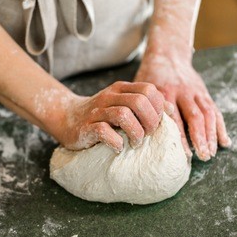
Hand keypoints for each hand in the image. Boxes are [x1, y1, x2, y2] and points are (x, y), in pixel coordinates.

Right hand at [54, 81, 172, 152]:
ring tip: (136, 143)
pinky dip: (116, 142)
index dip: (159, 107)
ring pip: (124, 115)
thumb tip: (170, 110)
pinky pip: (104, 132)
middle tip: (148, 134)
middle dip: (150, 121)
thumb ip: (144, 104)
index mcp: (121, 89)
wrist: (66, 118)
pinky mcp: (87, 127)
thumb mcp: (122, 104)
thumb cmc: (100, 114)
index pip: (149, 89)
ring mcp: (97, 111)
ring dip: (136, 132)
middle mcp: (109, 97)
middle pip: (139, 101)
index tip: (157, 122)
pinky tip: (118, 148)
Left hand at [135, 54, 230, 160]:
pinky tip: (224, 142)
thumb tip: (138, 134)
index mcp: (165, 92)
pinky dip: (220, 126)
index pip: (174, 118)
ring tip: (212, 153)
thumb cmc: (150, 76)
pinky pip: (214, 110)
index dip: (180, 137)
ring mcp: (195, 92)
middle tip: (203, 156)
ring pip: (207, 114)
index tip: (184, 154)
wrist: (167, 55)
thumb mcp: (142, 88)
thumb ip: (143, 107)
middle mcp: (182, 92)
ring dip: (212, 135)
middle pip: (194, 117)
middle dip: (200, 138)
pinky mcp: (203, 92)